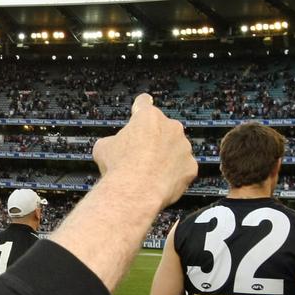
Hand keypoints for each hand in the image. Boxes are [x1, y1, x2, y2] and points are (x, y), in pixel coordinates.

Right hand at [91, 93, 196, 208]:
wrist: (135, 192)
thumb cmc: (119, 167)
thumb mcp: (103, 148)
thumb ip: (113, 141)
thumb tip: (111, 146)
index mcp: (148, 117)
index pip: (144, 103)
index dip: (141, 105)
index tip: (144, 104)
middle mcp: (170, 127)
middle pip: (162, 128)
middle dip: (153, 139)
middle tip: (140, 155)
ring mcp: (183, 147)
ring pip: (175, 148)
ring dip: (166, 156)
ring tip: (150, 172)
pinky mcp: (191, 167)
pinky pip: (183, 168)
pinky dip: (174, 174)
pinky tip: (161, 182)